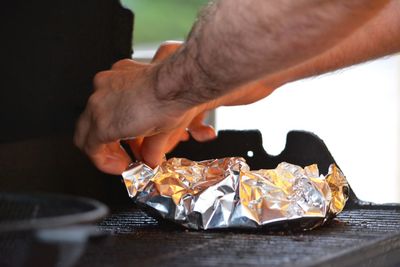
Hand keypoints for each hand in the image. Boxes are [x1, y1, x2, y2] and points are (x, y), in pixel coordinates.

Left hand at [74, 41, 275, 174]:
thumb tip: (152, 160)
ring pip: (89, 133)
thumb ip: (152, 141)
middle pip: (95, 119)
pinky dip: (103, 161)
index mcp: (120, 77)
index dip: (117, 129)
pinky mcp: (100, 122)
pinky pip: (91, 148)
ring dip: (107, 151)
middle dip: (110, 142)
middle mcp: (105, 86)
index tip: (128, 143)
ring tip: (124, 163)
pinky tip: (121, 166)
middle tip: (124, 156)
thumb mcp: (163, 117)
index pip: (108, 107)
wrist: (177, 84)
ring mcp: (99, 102)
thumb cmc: (178, 90)